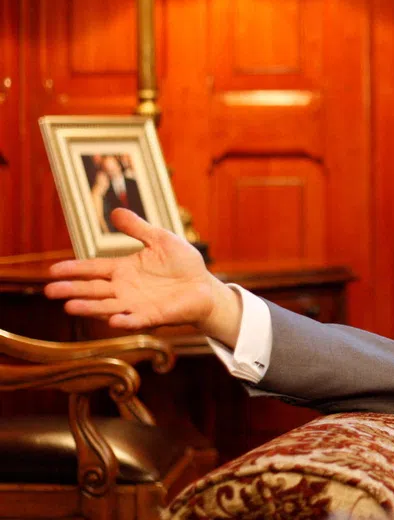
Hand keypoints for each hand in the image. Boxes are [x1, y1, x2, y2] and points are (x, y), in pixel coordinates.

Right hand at [45, 209, 241, 346]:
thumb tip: (115, 211)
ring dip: (90, 308)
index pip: (94, 269)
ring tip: (70, 307)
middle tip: (50, 290)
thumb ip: (138, 228)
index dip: (74, 269)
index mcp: (123, 270)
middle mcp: (124, 289)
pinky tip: (114, 320)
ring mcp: (136, 305)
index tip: (53, 270)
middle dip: (72, 290)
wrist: (204, 286)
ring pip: (107, 307)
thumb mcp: (160, 240)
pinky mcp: (153, 316)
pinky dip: (126, 321)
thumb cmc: (182, 264)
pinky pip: (137, 320)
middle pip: (93, 290)